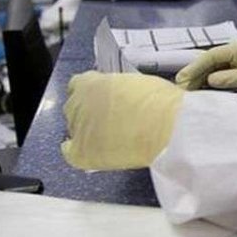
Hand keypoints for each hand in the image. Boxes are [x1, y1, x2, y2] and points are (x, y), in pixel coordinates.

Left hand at [61, 72, 184, 170]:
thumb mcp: (138, 83)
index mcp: (90, 83)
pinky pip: (70, 153)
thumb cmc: (160, 103)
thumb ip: (121, 90)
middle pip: (75, 108)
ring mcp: (78, 129)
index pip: (78, 86)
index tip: (102, 99)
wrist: (166, 127)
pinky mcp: (82, 152)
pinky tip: (91, 152)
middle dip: (90, 113)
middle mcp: (78, 104)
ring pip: (75, 129)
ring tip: (110, 137)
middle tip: (110, 119)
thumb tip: (125, 98)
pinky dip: (79, 152)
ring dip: (88, 131)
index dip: (91, 94)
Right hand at [175, 41, 236, 95]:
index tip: (182, 80)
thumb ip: (232, 78)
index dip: (195, 68)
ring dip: (203, 82)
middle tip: (180, 90)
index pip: (211, 56)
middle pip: (210, 64)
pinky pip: (224, 81)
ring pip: (216, 73)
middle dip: (195, 75)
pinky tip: (206, 96)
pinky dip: (214, 87)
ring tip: (189, 95)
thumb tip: (210, 81)